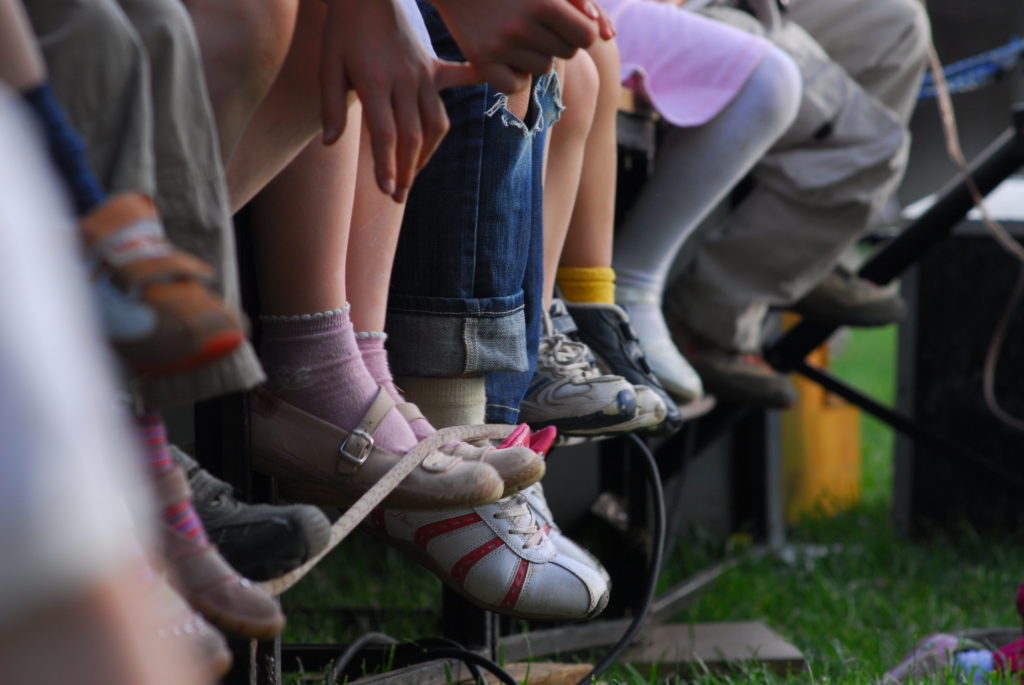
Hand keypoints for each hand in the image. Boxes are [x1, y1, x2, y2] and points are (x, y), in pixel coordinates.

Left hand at [320, 0, 478, 201]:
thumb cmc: (343, 29)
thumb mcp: (327, 64)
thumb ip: (330, 105)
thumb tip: (329, 142)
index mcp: (374, 82)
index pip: (385, 134)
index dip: (386, 165)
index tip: (388, 190)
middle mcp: (404, 81)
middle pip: (412, 136)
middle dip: (406, 170)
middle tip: (399, 196)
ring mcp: (422, 73)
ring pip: (435, 123)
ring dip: (426, 152)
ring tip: (415, 171)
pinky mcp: (432, 64)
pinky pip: (459, 78)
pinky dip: (475, 83)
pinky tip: (500, 86)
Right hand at [430, 0, 608, 92]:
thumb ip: (582, 1)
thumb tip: (607, 36)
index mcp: (543, 1)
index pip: (585, 37)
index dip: (579, 29)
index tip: (564, 20)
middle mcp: (521, 25)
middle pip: (565, 53)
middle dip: (557, 39)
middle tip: (535, 22)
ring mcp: (499, 45)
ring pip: (542, 69)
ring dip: (535, 55)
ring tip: (517, 33)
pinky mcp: (480, 60)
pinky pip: (516, 86)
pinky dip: (515, 75)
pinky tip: (505, 55)